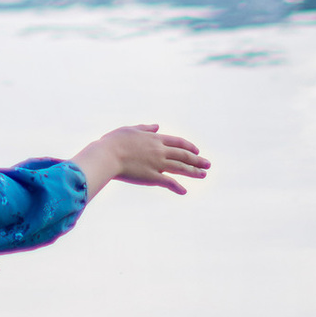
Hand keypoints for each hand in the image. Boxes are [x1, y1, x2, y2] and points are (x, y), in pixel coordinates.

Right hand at [73, 123, 210, 198]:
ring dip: (194, 172)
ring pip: (180, 168)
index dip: (189, 147)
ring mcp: (157, 164)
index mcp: (154, 138)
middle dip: (197, 160)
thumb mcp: (130, 130)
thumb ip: (145, 128)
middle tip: (208, 164)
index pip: (177, 142)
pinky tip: (184, 191)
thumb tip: (157, 125)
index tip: (197, 151)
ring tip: (204, 175)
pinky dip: (177, 187)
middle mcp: (159, 151)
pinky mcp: (152, 177)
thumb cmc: (114, 142)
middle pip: (183, 155)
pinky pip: (168, 182)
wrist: (107, 155)